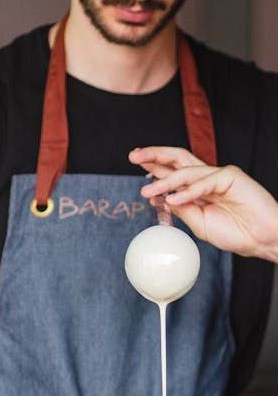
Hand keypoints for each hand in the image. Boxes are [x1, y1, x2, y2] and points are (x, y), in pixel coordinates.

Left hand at [129, 146, 277, 260]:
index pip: (172, 171)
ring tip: (147, 190)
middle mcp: (206, 178)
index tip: (135, 162)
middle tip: (134, 155)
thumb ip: (182, 209)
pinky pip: (204, 181)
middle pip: (177, 159)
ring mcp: (219, 175)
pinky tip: (173, 199)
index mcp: (198, 188)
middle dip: (154, 155)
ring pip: (186, 171)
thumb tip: (159, 198)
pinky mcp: (231, 176)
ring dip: (164, 180)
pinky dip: (187, 191)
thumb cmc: (236, 233)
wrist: (262, 240)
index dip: (154, 165)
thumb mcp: (199, 223)